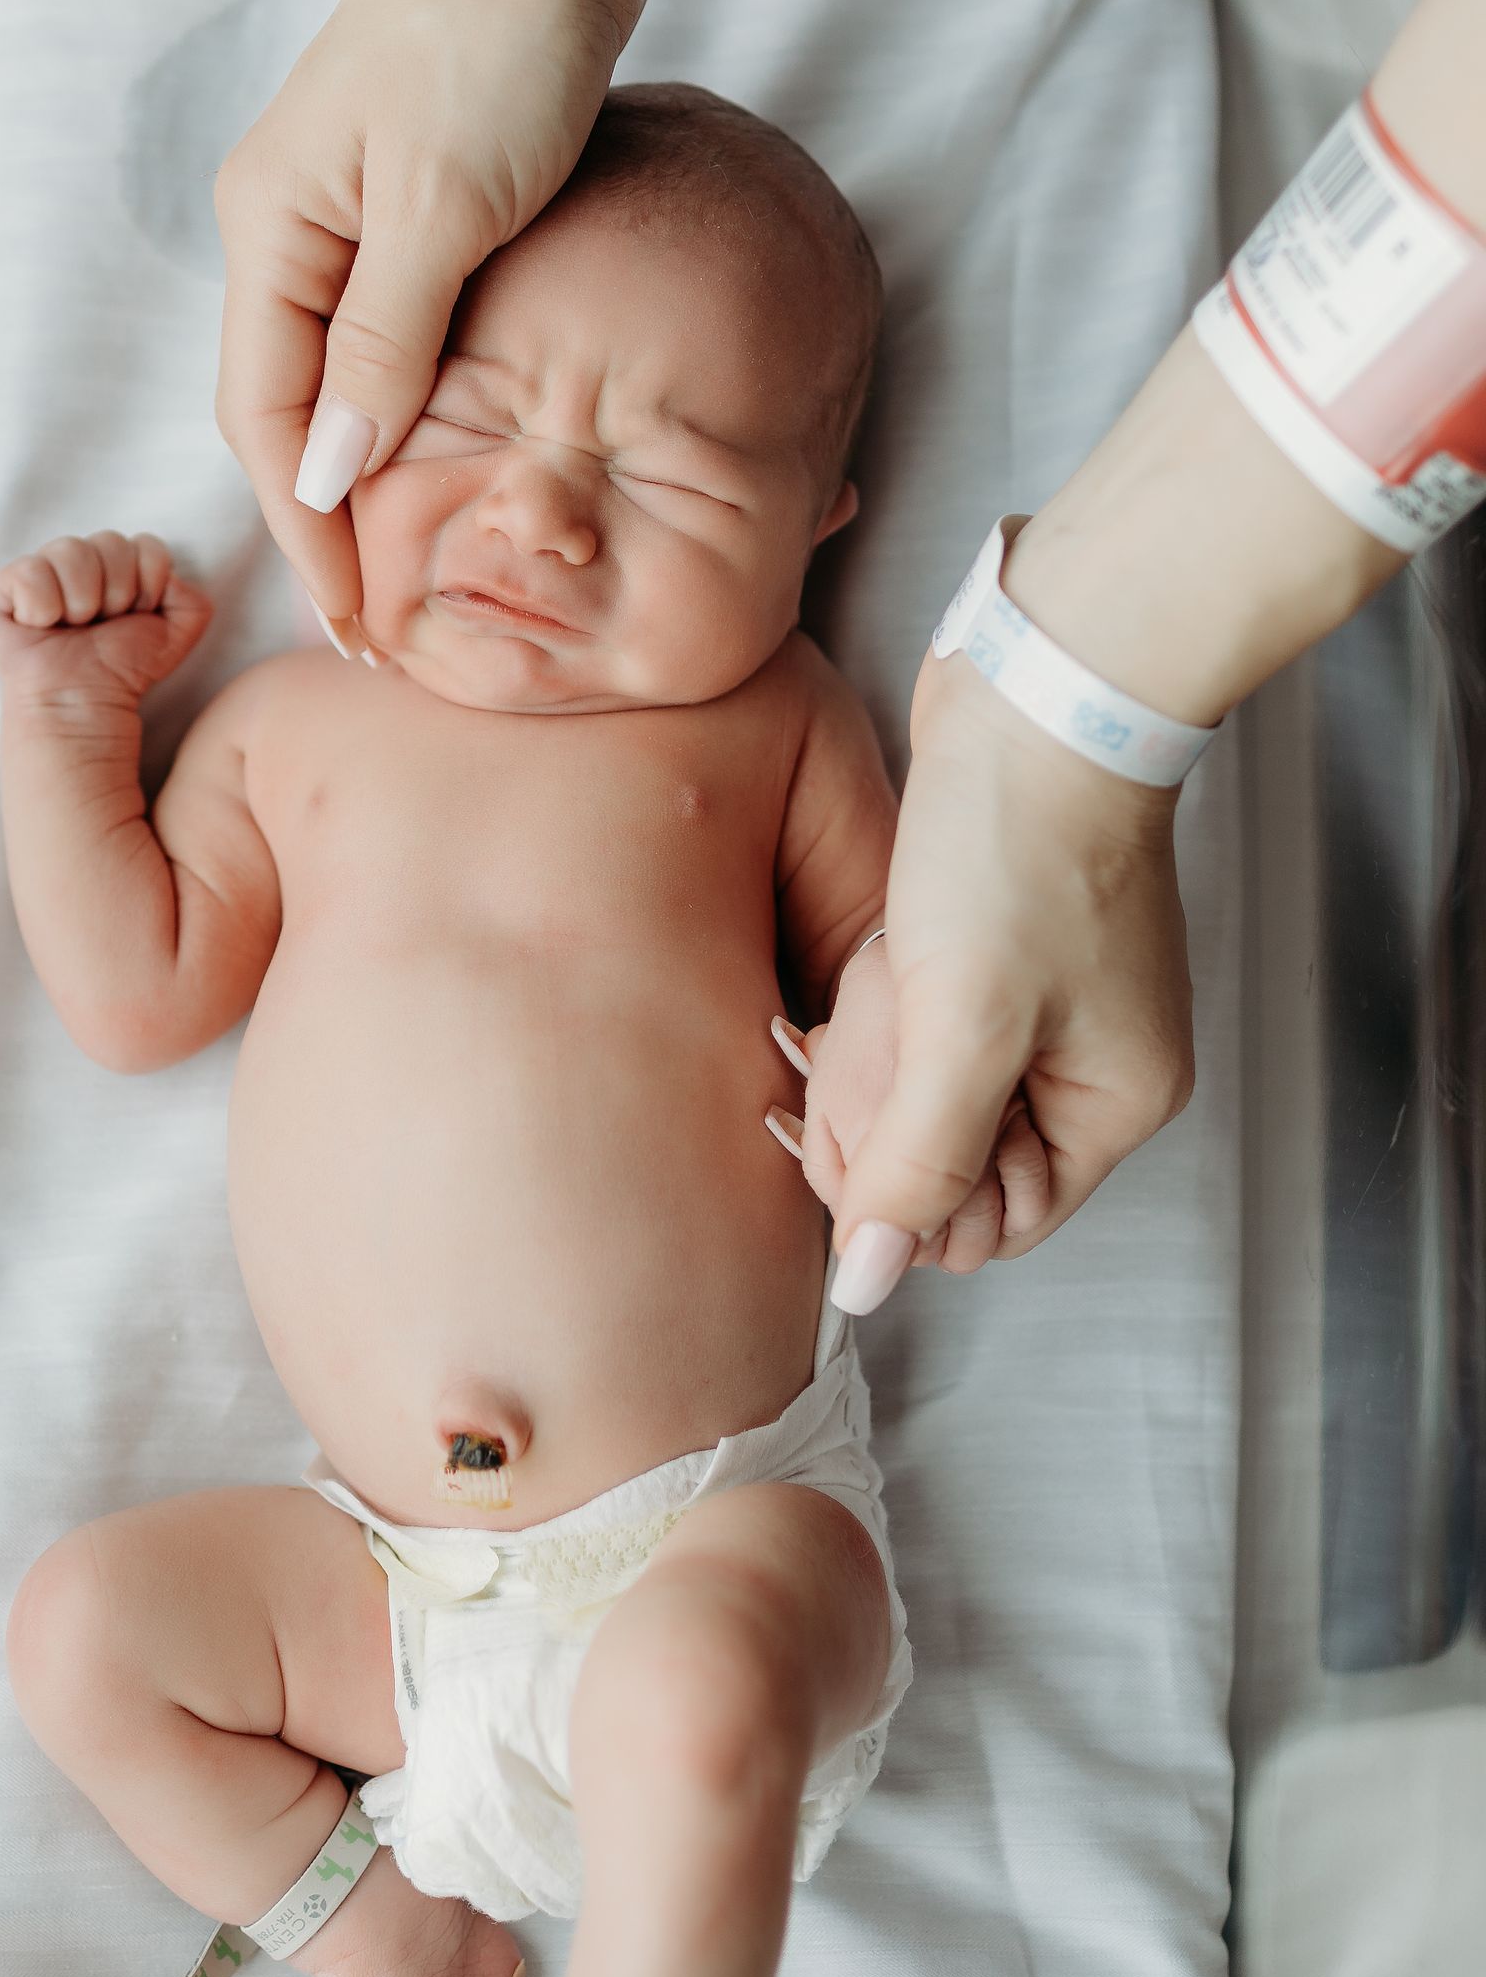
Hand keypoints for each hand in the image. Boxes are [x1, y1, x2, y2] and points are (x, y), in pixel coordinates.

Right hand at [0, 532, 213, 704]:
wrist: (84, 703)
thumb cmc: (124, 671)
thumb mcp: (175, 637)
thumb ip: (192, 602)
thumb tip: (170, 575)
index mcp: (118, 566)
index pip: (145, 543)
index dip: (148, 582)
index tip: (136, 615)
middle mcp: (80, 562)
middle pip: (110, 541)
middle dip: (116, 592)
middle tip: (101, 626)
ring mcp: (41, 571)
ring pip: (71, 549)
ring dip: (81, 599)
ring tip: (73, 628)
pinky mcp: (5, 589)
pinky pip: (29, 570)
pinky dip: (41, 605)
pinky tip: (41, 627)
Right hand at [212, 0, 630, 642]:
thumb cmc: (497, 44)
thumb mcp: (443, 210)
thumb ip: (383, 346)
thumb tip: (331, 479)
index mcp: (270, 226)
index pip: (266, 421)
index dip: (305, 533)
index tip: (353, 625)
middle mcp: (282, 224)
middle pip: (282, 409)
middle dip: (320, 524)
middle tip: (375, 629)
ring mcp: (336, 211)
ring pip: (327, 376)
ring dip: (355, 477)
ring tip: (398, 572)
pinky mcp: (399, 200)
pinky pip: (376, 334)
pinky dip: (394, 410)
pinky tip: (431, 462)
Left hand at [808, 651, 1193, 1311]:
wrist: (1036, 694)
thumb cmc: (1021, 848)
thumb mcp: (962, 1029)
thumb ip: (916, 1165)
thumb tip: (870, 1281)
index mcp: (1111, 1106)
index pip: (989, 1225)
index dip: (910, 1192)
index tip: (866, 1121)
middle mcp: (1086, 1072)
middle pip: (945, 1164)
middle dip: (887, 1102)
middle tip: (879, 1029)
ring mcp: (1039, 1015)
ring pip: (915, 1092)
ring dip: (878, 1042)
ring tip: (891, 973)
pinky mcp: (989, 958)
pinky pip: (911, 1025)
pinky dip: (882, 996)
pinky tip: (887, 950)